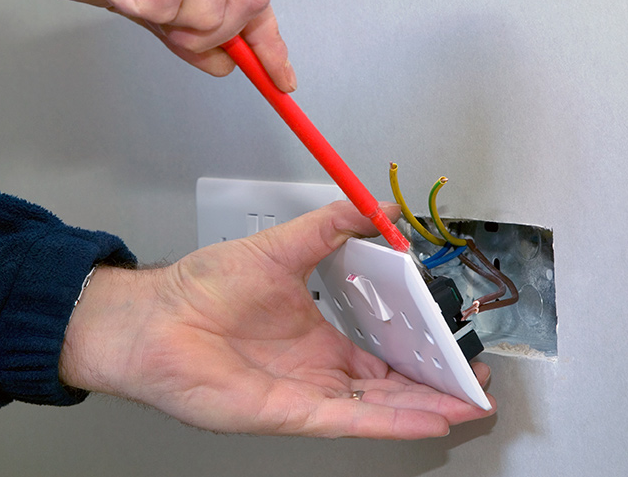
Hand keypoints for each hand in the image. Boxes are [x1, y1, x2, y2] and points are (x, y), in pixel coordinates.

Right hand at [0, 0, 294, 90]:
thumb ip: (186, 22)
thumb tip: (222, 59)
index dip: (267, 40)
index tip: (281, 76)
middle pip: (243, 7)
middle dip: (200, 32)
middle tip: (151, 5)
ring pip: (208, 14)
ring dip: (157, 13)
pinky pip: (168, 6)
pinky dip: (132, 2)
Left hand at [59, 201, 495, 438]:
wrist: (152, 317)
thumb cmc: (200, 287)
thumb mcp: (281, 246)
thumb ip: (330, 226)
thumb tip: (376, 207)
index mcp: (319, 334)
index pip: (384, 350)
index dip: (421, 349)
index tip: (452, 341)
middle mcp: (318, 369)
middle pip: (392, 384)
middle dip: (436, 384)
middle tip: (475, 381)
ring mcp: (307, 394)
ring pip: (381, 406)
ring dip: (426, 406)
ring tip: (468, 403)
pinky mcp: (291, 413)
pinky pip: (352, 420)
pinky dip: (393, 421)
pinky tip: (428, 418)